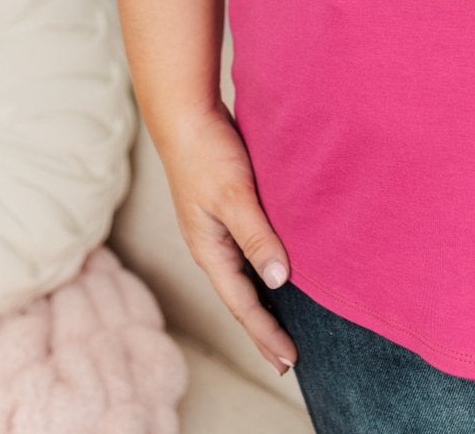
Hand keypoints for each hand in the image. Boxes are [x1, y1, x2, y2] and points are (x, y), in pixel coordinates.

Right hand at [154, 100, 298, 377]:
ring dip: (264, 301)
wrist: (186, 115)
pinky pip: (247, 251)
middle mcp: (212, 246)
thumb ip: (257, 236)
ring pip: (244, 275)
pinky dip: (263, 268)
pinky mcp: (225, 210)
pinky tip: (278, 269)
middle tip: (287, 360)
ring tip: (284, 324)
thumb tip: (280, 280)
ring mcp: (216, 230)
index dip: (266, 332)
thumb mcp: (235, 196)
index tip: (289, 360)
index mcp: (209, 251)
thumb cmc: (207, 153)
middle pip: (241, 298)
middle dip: (263, 329)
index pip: (242, 304)